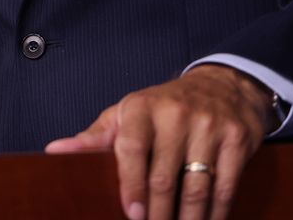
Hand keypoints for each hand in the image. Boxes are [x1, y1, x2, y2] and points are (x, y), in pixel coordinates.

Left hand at [44, 64, 271, 219]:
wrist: (222, 85)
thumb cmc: (164, 107)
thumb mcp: (127, 114)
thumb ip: (95, 138)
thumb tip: (55, 152)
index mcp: (142, 108)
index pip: (132, 149)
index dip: (130, 185)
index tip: (131, 214)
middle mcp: (176, 114)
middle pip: (164, 177)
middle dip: (157, 214)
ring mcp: (209, 126)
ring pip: (196, 187)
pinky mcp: (236, 139)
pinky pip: (224, 187)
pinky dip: (214, 213)